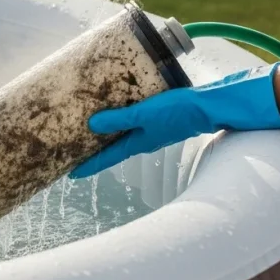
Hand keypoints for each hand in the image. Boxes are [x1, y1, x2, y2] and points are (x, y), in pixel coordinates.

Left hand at [70, 64, 279, 178]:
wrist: (211, 105)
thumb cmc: (180, 111)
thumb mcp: (146, 113)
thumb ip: (120, 118)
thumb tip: (92, 124)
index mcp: (138, 144)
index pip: (106, 158)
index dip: (87, 165)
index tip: (68, 174)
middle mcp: (143, 140)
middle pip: (111, 149)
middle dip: (92, 151)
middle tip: (71, 152)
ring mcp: (152, 131)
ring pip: (122, 136)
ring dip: (106, 136)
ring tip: (87, 132)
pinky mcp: (159, 119)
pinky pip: (134, 123)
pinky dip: (121, 121)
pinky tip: (116, 111)